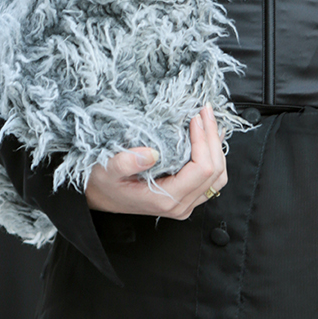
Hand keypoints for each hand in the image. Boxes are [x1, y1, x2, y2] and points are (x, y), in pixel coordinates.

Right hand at [85, 105, 226, 218]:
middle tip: (204, 112)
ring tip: (209, 122)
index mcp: (166, 199)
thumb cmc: (103, 184)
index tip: (194, 119)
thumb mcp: (107, 170)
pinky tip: (208, 137)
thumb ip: (125, 163)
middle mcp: (180, 205)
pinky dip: (214, 157)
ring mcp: (186, 203)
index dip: (203, 141)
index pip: (202, 170)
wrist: (99, 197)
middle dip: (213, 138)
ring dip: (217, 147)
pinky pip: (211, 180)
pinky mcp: (186, 197)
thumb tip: (151, 153)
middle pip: (216, 172)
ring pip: (218, 178)